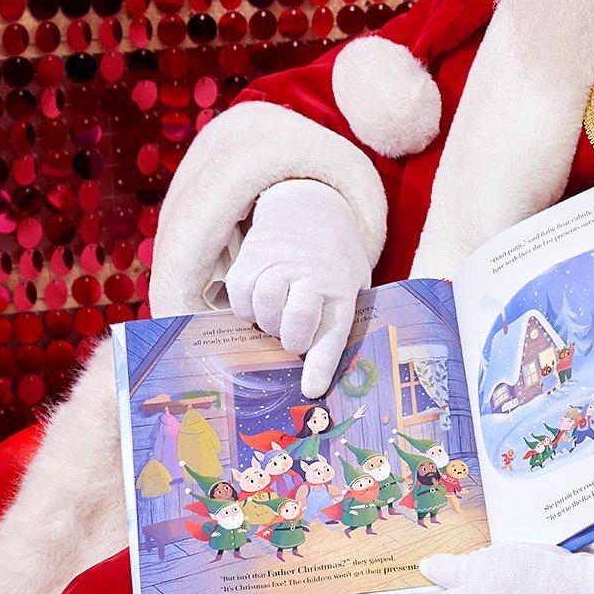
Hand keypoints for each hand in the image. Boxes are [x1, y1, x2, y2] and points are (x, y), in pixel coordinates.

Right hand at [225, 179, 371, 397]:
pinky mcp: (249, 259)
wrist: (308, 203)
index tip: (311, 391)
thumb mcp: (353, 283)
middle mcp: (310, 276)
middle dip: (292, 340)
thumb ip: (341, 318)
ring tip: (278, 312)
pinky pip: (239, 299)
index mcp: (342, 289)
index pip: (332, 333)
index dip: (320, 366)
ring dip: (268, 323)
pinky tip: (259, 298)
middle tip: (294, 336)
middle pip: (294, 324)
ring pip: (263, 312)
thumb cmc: (334, 260)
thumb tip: (321, 371)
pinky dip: (246, 307)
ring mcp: (278, 265)